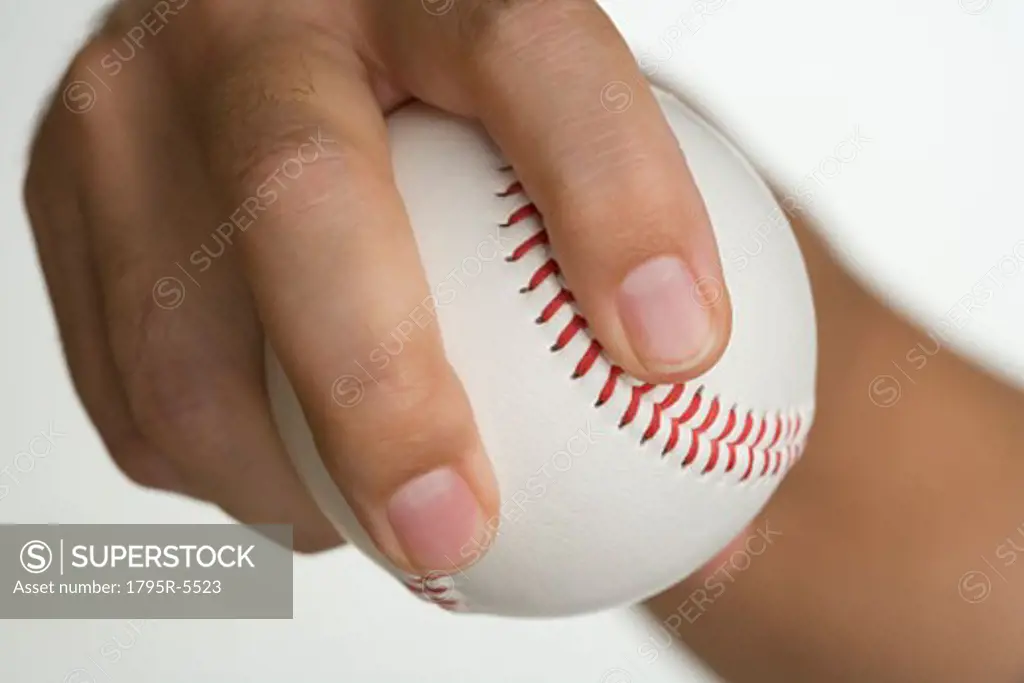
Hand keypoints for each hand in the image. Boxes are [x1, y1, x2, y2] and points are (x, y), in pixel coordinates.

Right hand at [23, 0, 730, 566]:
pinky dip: (225, 464)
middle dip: (381, 394)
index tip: (677, 352)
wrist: (280, 47)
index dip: (612, 196)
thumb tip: (704, 441)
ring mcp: (131, 106)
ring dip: (290, 474)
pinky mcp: (65, 195)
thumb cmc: (453, 119)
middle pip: (302, 192)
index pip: (524, 53)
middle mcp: (249, 18)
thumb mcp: (542, 132)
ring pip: (181, 333)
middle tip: (461, 534)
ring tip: (389, 525)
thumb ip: (618, 244)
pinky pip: (131, 383)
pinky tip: (301, 472)